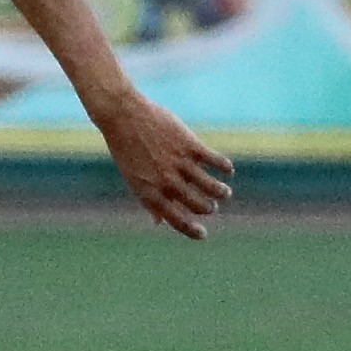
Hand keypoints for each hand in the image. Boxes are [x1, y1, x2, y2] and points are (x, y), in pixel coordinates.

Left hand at [89, 88, 233, 241]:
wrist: (123, 116)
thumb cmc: (127, 149)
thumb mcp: (134, 180)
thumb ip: (150, 202)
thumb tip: (159, 222)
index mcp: (151, 194)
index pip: (176, 221)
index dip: (192, 231)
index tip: (203, 234)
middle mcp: (167, 182)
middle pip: (198, 205)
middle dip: (208, 208)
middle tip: (211, 206)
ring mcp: (179, 163)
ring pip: (211, 186)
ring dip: (221, 192)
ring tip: (225, 192)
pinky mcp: (189, 144)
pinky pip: (215, 161)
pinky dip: (225, 167)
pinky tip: (228, 170)